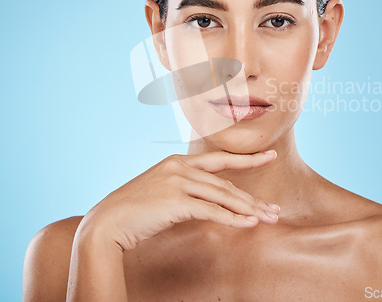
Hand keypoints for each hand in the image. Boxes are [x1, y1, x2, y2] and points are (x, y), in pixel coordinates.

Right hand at [80, 150, 280, 250]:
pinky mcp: (176, 201)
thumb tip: (211, 200)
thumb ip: (186, 191)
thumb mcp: (162, 192)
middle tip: (275, 209)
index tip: (269, 155)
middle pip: (226, 183)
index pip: (220, 160)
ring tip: (269, 218)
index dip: (247, 159)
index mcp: (177, 162)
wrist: (106, 222)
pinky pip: (212, 210)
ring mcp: (178, 182)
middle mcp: (180, 167)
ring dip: (248, 209)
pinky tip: (249, 224)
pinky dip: (233, 218)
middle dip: (252, 198)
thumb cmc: (134, 210)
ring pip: (223, 196)